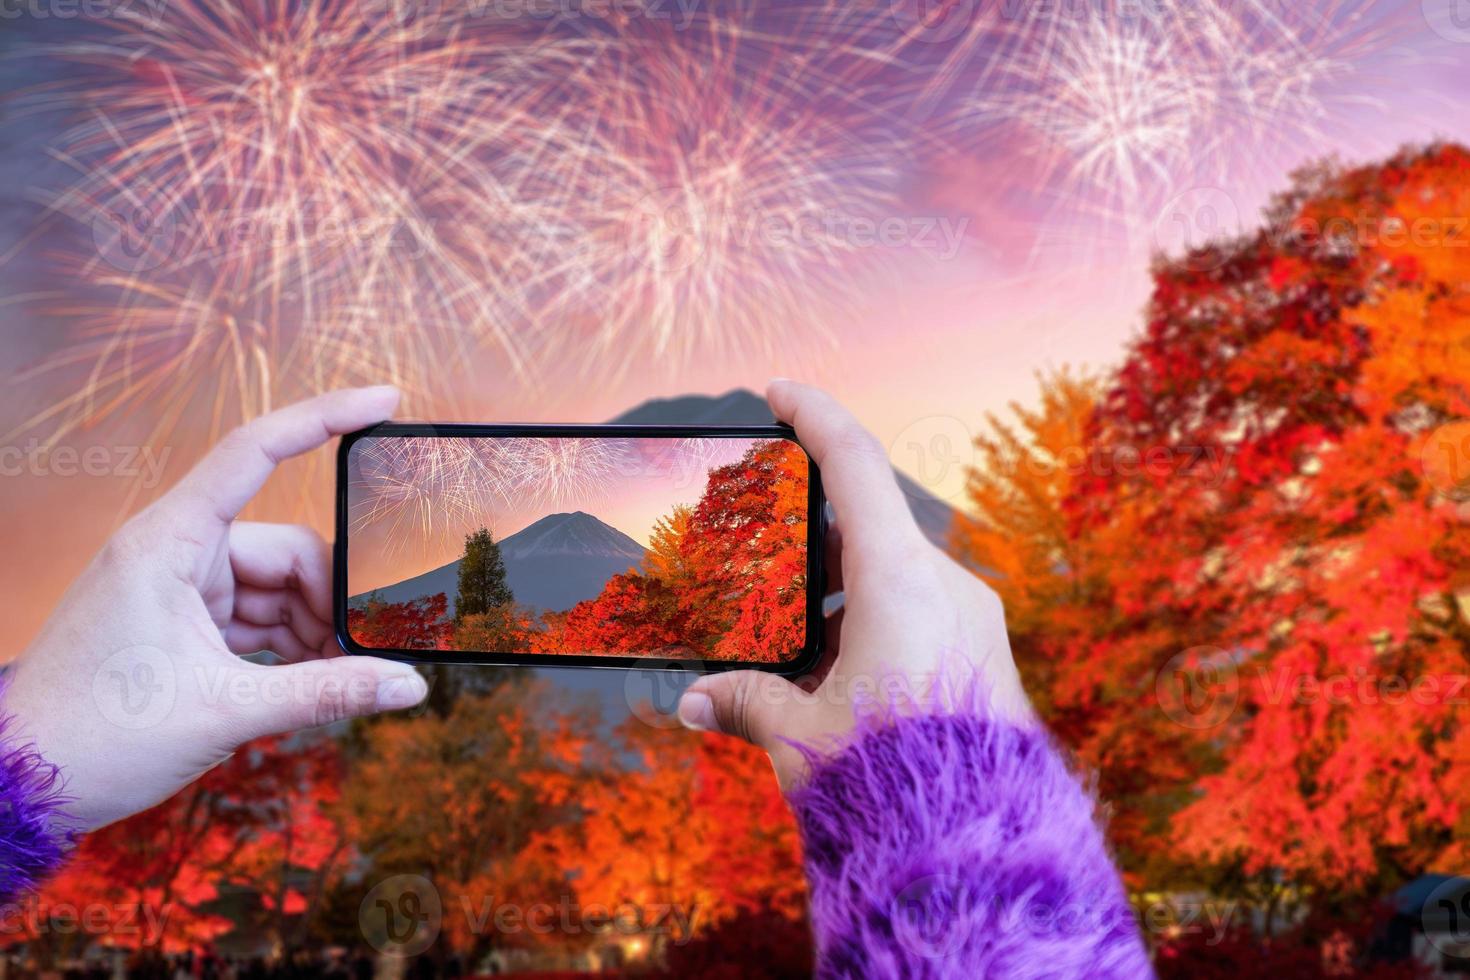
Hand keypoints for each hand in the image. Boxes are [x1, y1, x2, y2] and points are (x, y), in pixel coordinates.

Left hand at [0, 387, 428, 831]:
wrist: (22, 784)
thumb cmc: (95, 737)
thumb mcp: (226, 712)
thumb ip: (327, 692)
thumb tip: (410, 684)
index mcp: (169, 542)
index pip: (255, 450)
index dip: (325, 418)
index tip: (385, 401)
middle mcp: (173, 551)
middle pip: (287, 547)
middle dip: (329, 600)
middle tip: (362, 655)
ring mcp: (177, 586)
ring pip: (276, 587)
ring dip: (310, 631)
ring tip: (333, 681)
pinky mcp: (179, 620)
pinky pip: (255, 616)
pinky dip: (285, 647)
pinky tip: (306, 683)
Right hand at [676, 380, 1030, 789]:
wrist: (976, 847)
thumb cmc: (889, 778)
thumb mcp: (799, 734)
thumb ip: (743, 702)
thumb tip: (692, 701)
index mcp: (899, 579)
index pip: (854, 463)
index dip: (814, 414)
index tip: (781, 390)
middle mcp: (944, 585)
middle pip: (866, 532)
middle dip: (809, 553)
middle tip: (763, 573)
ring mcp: (971, 618)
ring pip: (891, 581)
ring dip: (839, 608)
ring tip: (795, 662)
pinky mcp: (983, 653)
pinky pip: (919, 617)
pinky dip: (872, 633)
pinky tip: (839, 686)